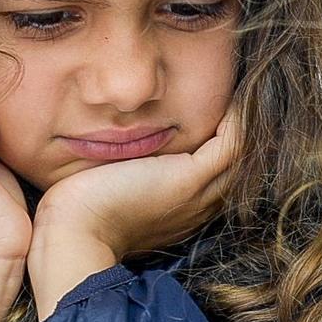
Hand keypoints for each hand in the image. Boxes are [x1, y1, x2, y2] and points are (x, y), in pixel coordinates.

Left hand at [27, 104, 240, 316]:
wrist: (74, 236)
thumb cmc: (82, 212)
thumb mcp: (113, 183)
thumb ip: (130, 166)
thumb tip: (123, 137)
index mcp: (187, 207)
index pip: (220, 169)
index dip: (225, 138)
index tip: (219, 107)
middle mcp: (202, 203)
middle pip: (240, 162)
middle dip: (243, 127)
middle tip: (243, 92)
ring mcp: (201, 192)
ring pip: (244, 152)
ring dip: (247, 119)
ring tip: (239, 86)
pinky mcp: (190, 177)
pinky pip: (234, 141)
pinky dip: (239, 117)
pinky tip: (232, 94)